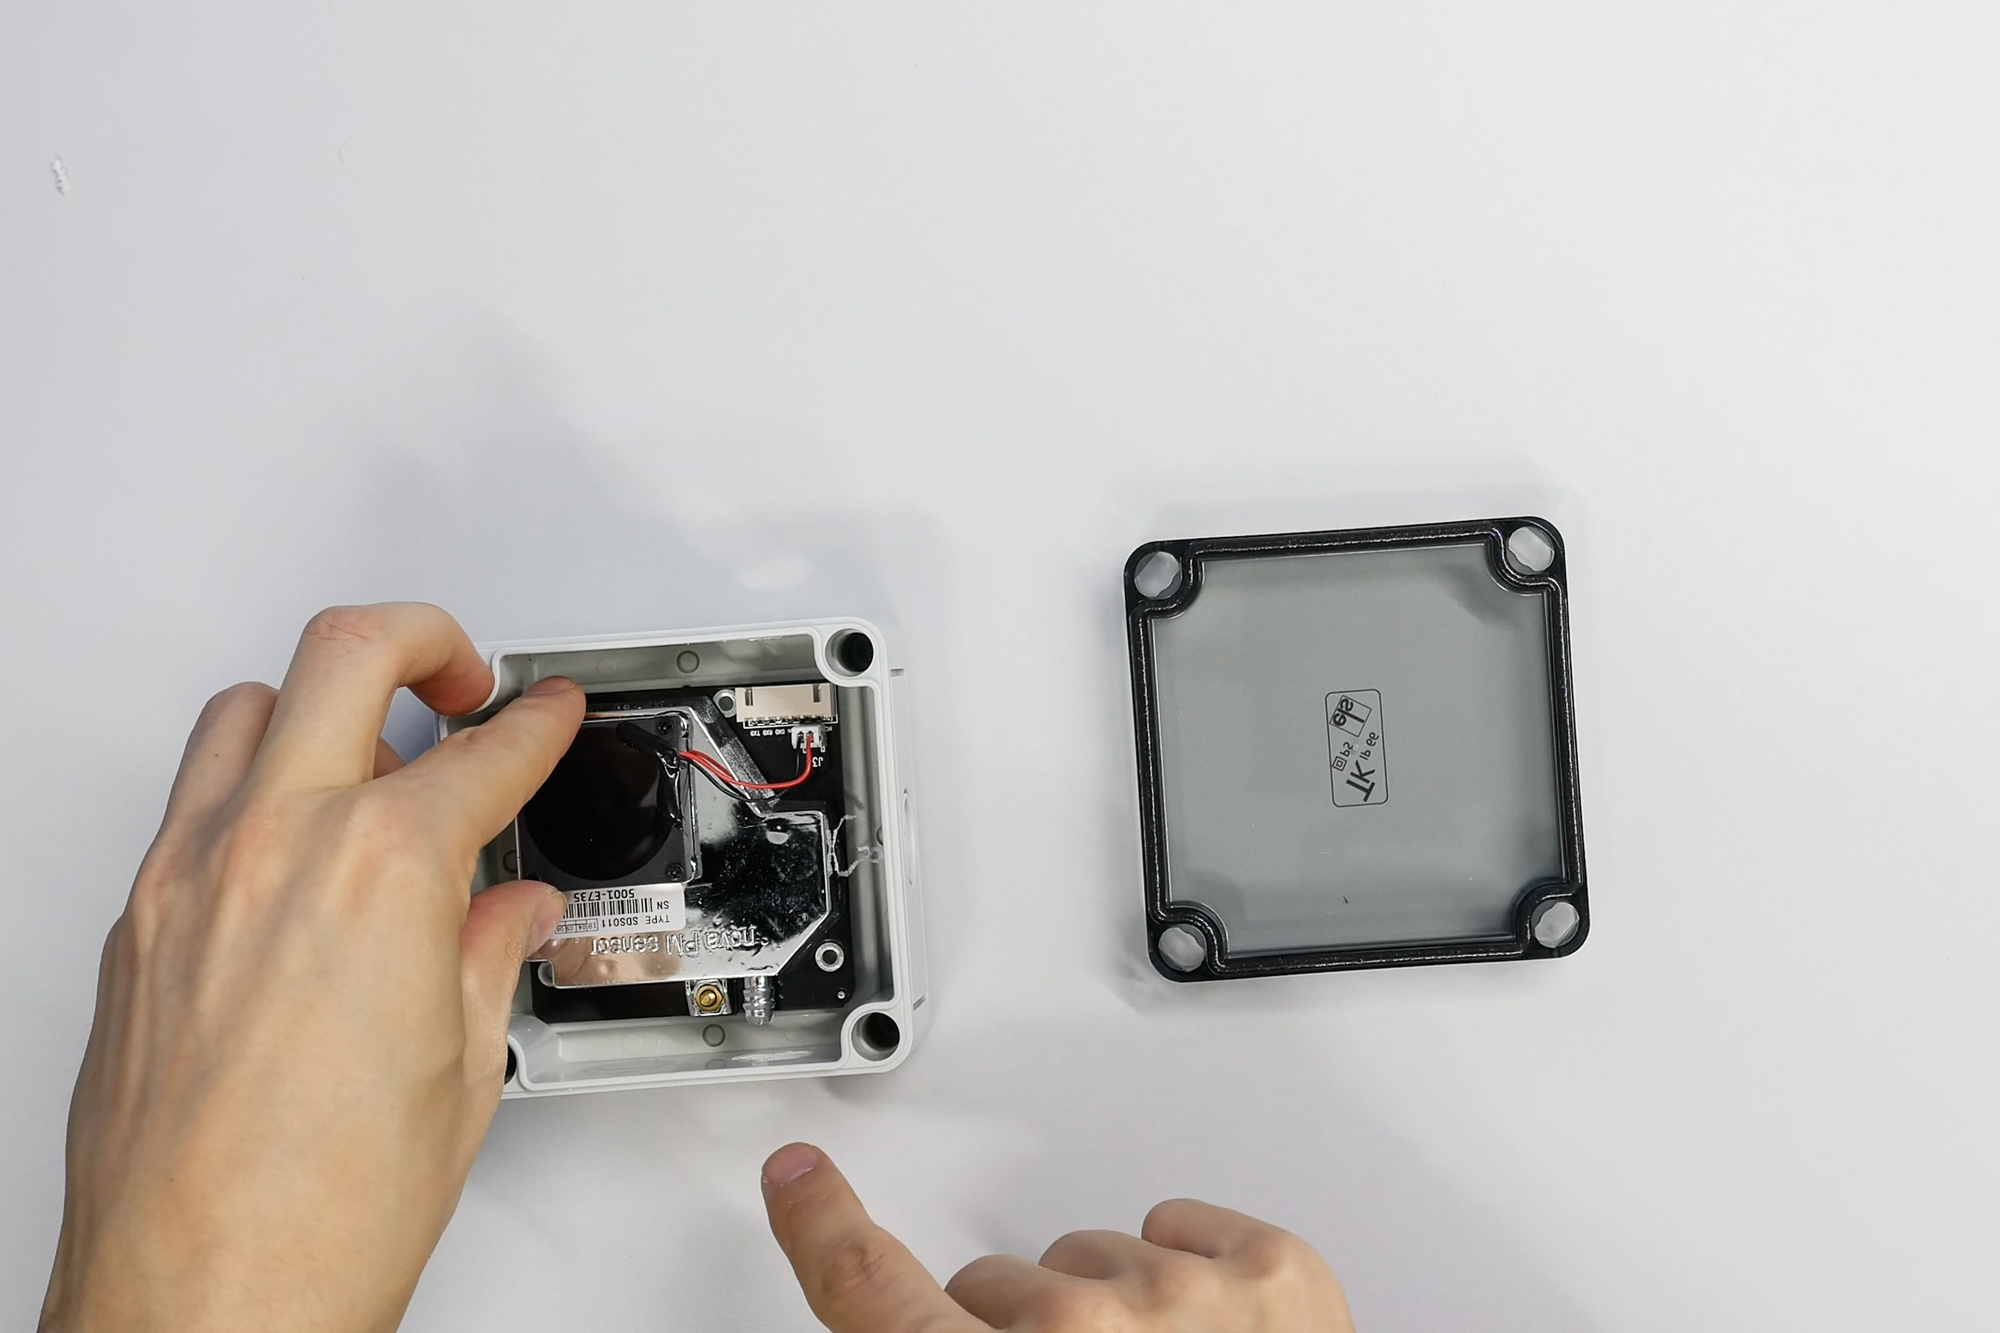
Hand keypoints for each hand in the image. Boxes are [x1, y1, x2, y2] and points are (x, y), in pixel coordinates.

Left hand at [40, 604, 584, 1332]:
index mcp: (383, 869)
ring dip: (321, 704)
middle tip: (464, 677)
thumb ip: (486, 954)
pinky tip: (293, 845)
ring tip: (370, 751)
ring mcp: (187, 877)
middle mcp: (273, 846)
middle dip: (428, 640)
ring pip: (248, 707)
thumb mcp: (461, 1065)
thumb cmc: (323, 1212)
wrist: (201, 1301)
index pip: (485, 752)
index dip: (539, 724)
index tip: (548, 713)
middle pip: (350, 652)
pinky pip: (191, 799)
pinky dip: (249, 786)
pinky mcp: (135, 925)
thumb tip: (510, 913)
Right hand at [761, 1144, 1355, 1331]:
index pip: (872, 1291)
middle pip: (997, 1289)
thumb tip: (917, 1332)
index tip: (801, 1182)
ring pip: (1092, 1259)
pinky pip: (1177, 1227)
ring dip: (1111, 1319)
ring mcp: (1183, 1297)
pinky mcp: (1269, 1271)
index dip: (824, 1228)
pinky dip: (1185, 1278)